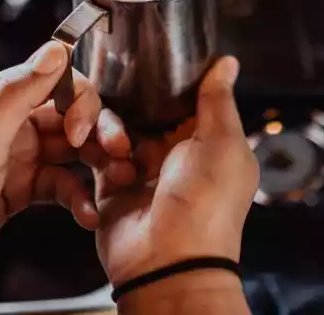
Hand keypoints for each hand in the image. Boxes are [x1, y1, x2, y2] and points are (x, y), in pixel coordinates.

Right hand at [93, 57, 258, 286]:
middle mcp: (175, 149)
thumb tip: (226, 62)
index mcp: (208, 138)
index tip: (148, 60)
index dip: (166, 81)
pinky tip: (114, 170)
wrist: (168, 263)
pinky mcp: (111, 182)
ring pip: (116, 125)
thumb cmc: (206, 206)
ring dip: (114, 134)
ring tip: (122, 152)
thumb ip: (217, 100)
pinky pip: (96, 152)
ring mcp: (142, 165)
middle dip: (132, 106)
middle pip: (144, 107)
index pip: (185, 96)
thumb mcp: (221, 144)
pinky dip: (101, 156)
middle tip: (126, 108)